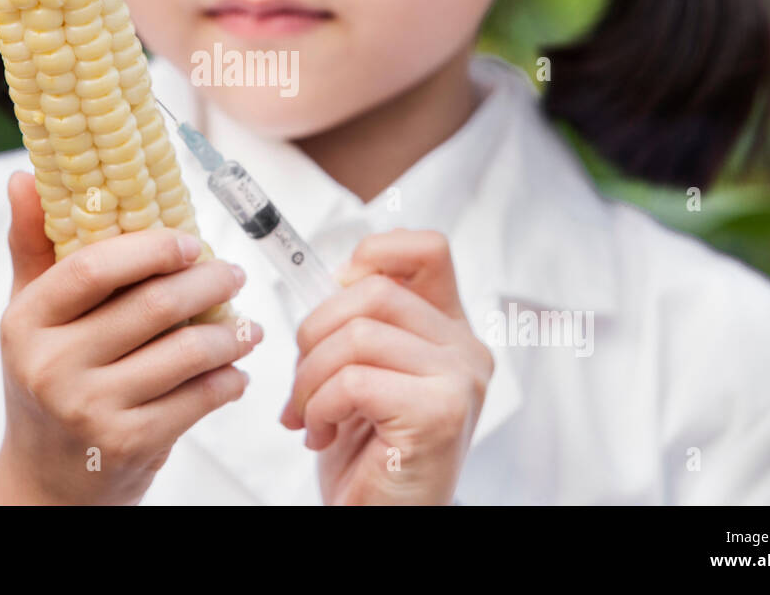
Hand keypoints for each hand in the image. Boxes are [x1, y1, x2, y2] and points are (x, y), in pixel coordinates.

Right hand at [0, 172, 261, 504]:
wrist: (47, 478)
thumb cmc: (47, 377)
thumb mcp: (30, 314)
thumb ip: (33, 245)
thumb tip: (23, 176)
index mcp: (26, 322)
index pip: (92, 268)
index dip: (151, 248)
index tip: (191, 240)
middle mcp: (51, 366)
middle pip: (153, 306)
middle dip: (209, 281)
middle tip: (232, 272)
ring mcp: (91, 409)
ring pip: (187, 352)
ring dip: (231, 332)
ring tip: (245, 324)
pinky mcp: (129, 445)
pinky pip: (199, 398)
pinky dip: (229, 379)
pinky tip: (234, 370)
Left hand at [279, 229, 492, 504]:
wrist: (379, 520)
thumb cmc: (366, 453)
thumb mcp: (361, 372)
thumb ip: (360, 322)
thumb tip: (330, 276)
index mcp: (449, 331)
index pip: (427, 250)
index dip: (373, 254)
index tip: (336, 293)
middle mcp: (465, 350)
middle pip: (373, 291)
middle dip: (315, 332)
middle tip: (304, 381)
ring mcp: (459, 380)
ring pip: (358, 334)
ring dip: (310, 377)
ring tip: (308, 414)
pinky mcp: (440, 412)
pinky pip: (354, 380)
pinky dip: (319, 406)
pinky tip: (321, 435)